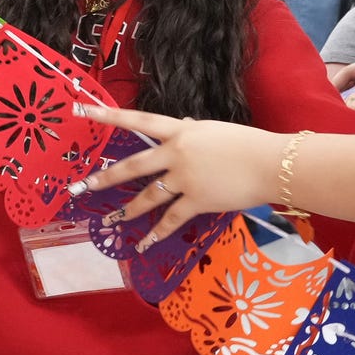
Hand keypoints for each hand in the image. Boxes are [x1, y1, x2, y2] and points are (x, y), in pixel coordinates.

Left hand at [74, 105, 282, 248]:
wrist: (271, 163)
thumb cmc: (247, 143)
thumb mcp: (214, 130)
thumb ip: (192, 130)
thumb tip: (181, 123)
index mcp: (181, 130)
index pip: (139, 120)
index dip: (109, 116)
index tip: (83, 111)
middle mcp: (177, 152)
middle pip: (134, 166)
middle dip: (107, 177)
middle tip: (85, 185)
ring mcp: (186, 178)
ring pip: (148, 196)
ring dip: (128, 210)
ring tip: (111, 220)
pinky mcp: (197, 200)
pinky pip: (171, 220)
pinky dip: (156, 233)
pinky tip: (143, 244)